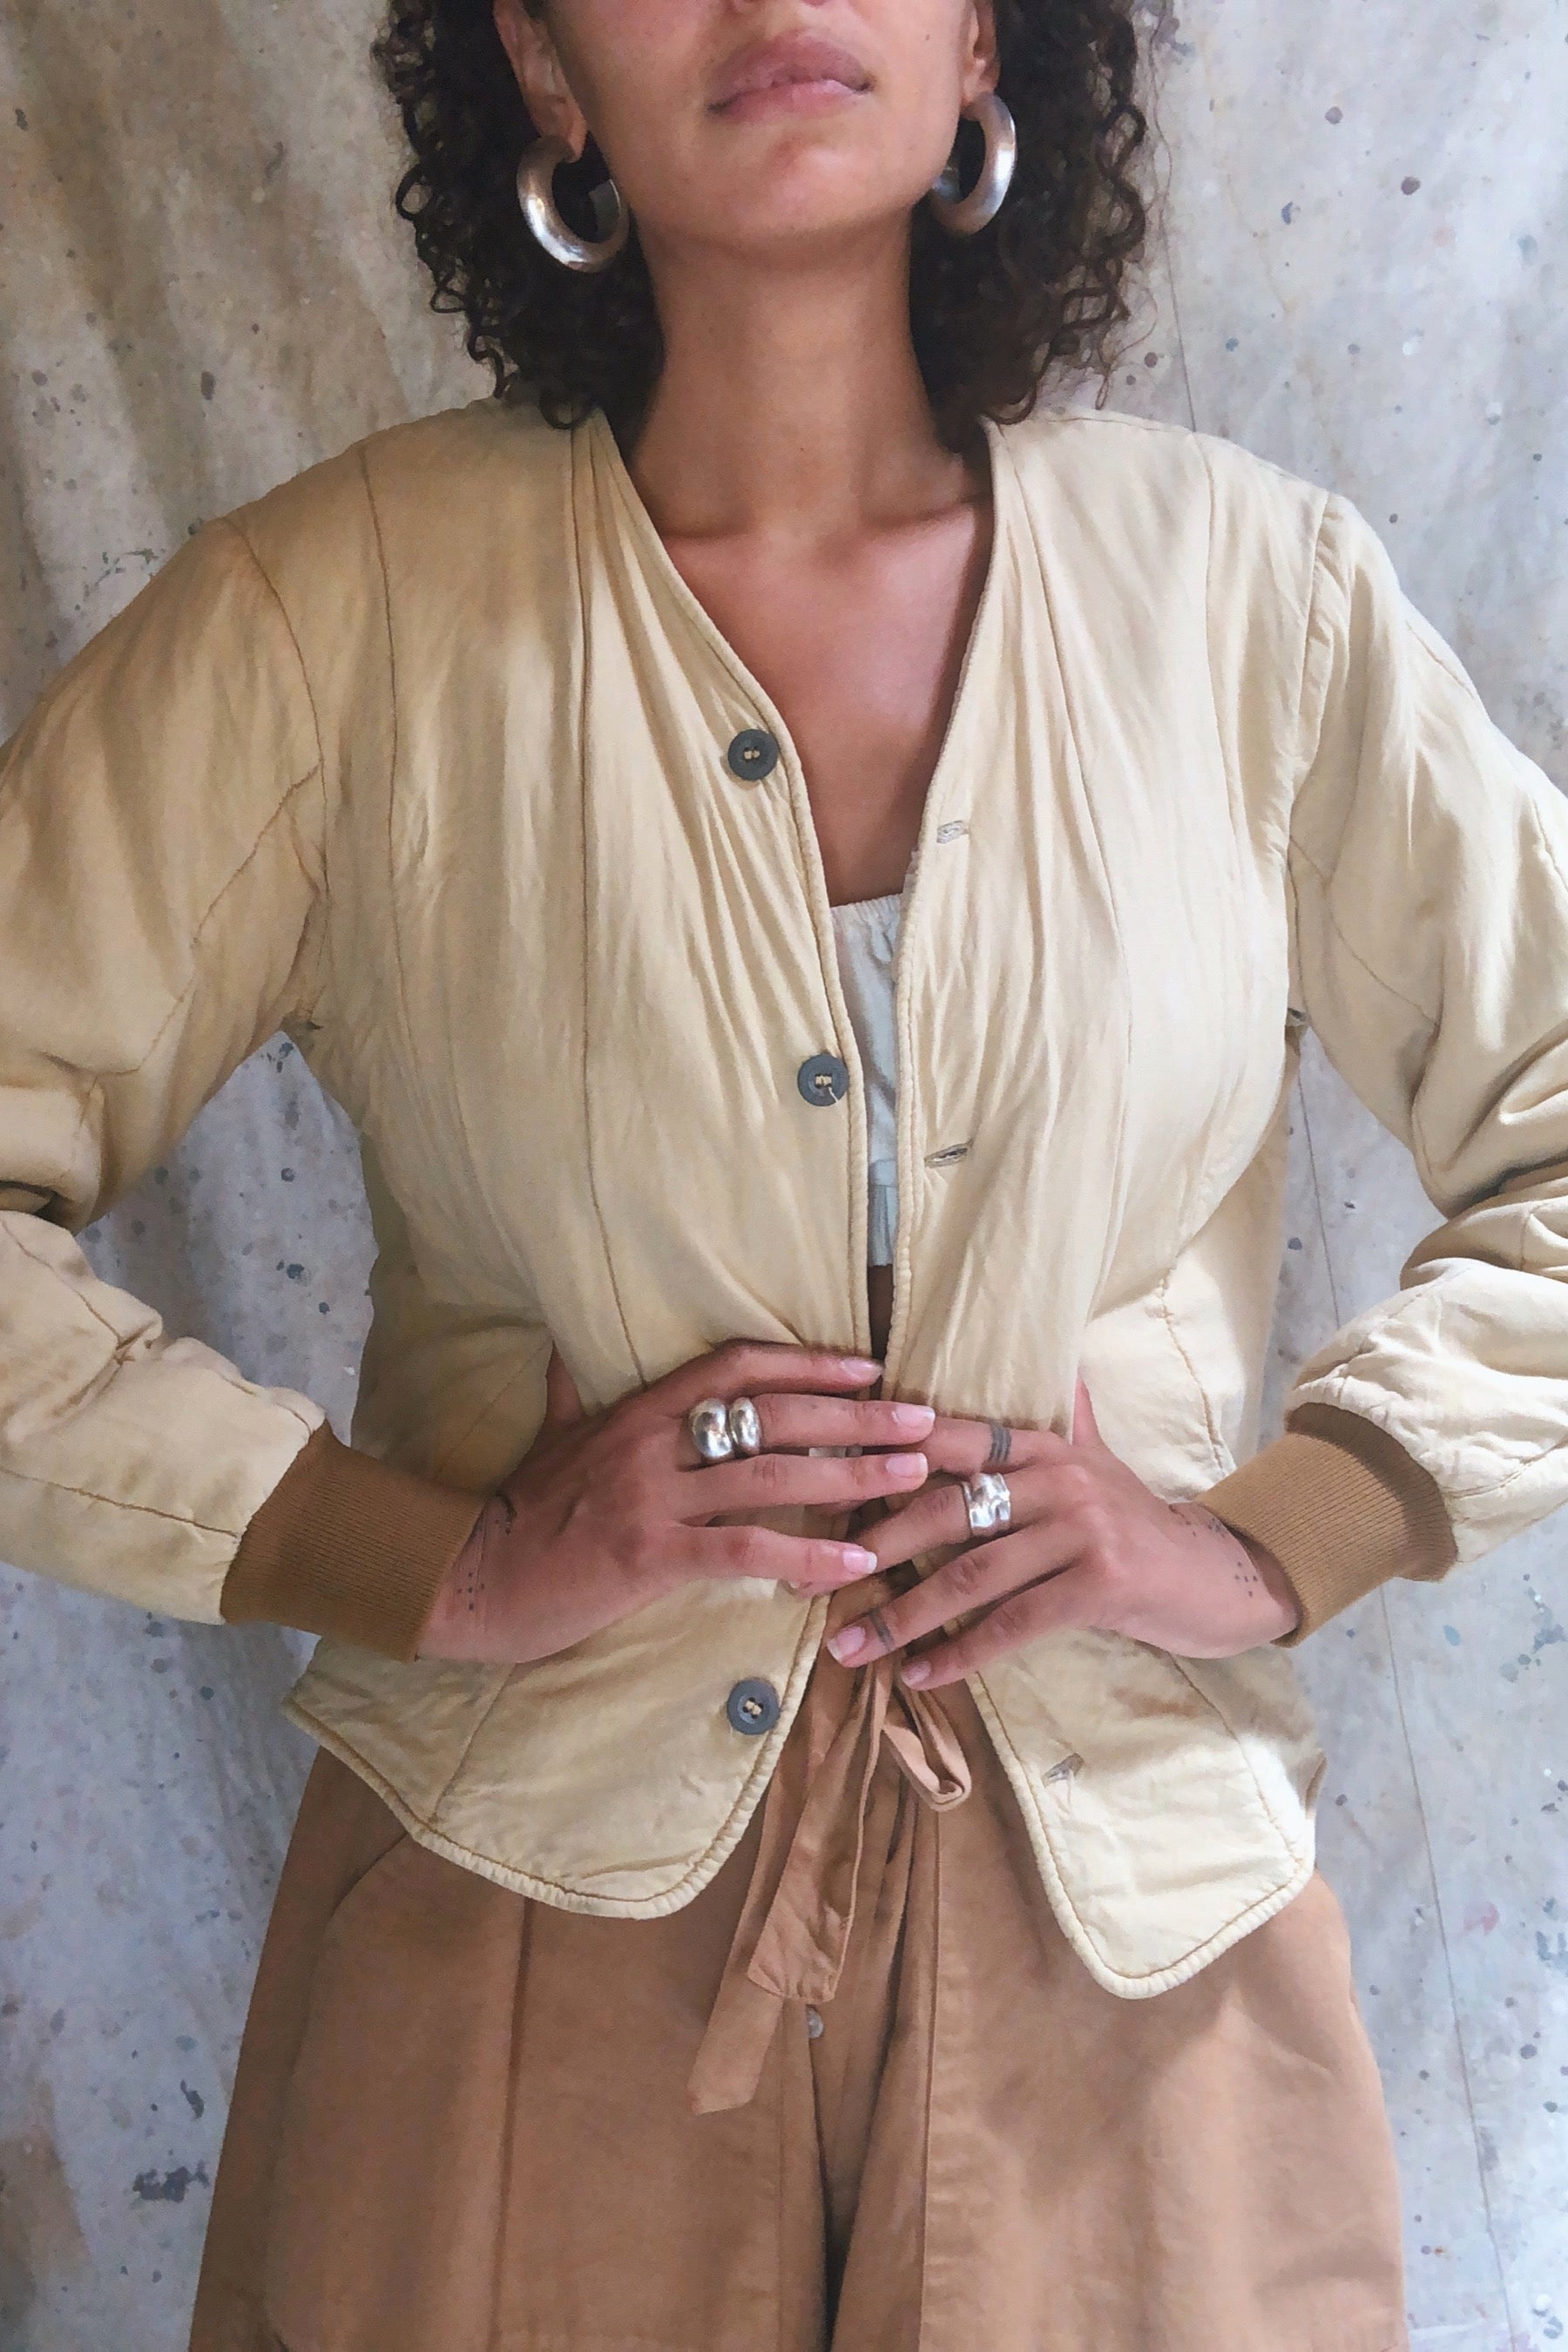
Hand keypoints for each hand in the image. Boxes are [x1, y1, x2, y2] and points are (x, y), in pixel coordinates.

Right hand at [418, 1340, 938, 1665]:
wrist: (472, 1578)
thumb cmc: (518, 1511)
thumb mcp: (549, 1439)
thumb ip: (568, 1395)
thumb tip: (559, 1352)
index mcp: (637, 1410)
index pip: (736, 1367)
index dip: (807, 1362)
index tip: (868, 1365)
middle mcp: (652, 1443)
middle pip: (773, 1415)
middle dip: (856, 1415)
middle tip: (923, 1418)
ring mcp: (652, 1497)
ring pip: (771, 1476)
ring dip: (851, 1475)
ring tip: (913, 1477)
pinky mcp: (650, 1556)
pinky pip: (744, 1551)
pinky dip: (806, 1557)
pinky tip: (855, 1564)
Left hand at [824, 1378, 1300, 1688]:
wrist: (1216, 1576)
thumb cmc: (1136, 1523)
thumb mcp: (1095, 1459)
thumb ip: (1057, 1417)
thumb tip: (1043, 1361)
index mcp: (1043, 1443)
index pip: (947, 1441)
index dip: (881, 1461)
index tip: (820, 1488)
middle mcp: (1058, 1476)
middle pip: (944, 1507)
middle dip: (872, 1548)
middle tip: (811, 1582)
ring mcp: (1081, 1530)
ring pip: (969, 1574)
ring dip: (901, 1617)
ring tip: (849, 1647)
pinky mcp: (1099, 1585)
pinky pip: (1012, 1623)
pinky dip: (960, 1654)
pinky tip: (919, 1678)